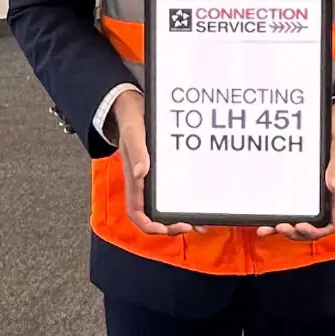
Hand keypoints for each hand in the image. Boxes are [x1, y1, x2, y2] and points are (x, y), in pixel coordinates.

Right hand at [112, 90, 202, 236]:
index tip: (167, 228)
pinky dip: (186, 200)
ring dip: (182, 217)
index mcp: (134, 181)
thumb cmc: (133, 121)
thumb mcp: (134, 133)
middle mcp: (144, 184)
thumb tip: (141, 173)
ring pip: (166, 206)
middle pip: (154, 216)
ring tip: (202, 222)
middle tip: (193, 226)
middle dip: (172, 226)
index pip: (137, 213)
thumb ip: (138, 151)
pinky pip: (174, 192)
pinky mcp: (164, 171)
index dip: (151, 225)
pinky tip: (201, 200)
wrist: (136, 107)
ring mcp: (154, 179)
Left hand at [256, 99, 334, 241]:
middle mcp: (320, 199)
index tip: (301, 225)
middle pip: (308, 228)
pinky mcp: (293, 186)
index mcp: (334, 195)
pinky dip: (273, 215)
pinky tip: (260, 217)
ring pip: (294, 220)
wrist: (330, 122)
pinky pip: (285, 206)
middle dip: (293, 232)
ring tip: (264, 229)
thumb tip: (334, 187)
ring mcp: (306, 195)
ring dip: (279, 228)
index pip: (329, 224)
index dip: (316, 231)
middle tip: (279, 227)